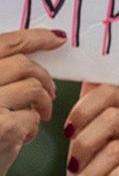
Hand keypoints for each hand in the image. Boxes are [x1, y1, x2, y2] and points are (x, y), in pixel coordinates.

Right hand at [0, 27, 61, 175]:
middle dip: (43, 78)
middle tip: (49, 94)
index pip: (2, 44)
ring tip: (35, 118)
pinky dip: (33, 127)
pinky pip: (32, 116)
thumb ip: (0, 77)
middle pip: (22, 65)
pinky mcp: (0, 127)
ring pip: (32, 89)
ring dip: (42, 104)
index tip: (56, 38)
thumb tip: (36, 50)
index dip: (33, 38)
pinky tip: (20, 138)